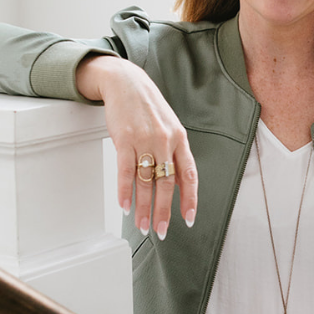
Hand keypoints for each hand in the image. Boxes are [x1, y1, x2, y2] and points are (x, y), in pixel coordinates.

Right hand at [76, 54, 197, 238]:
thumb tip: (177, 183)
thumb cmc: (148, 108)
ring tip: (142, 225)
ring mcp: (145, 140)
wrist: (127, 83)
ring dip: (143, 208)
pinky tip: (125, 206)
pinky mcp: (124, 139)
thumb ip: (174, 153)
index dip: (189, 199)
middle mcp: (165, 141)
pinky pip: (125, 171)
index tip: (188, 219)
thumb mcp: (169, 127)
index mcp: (180, 140)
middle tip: (159, 230)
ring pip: (145, 182)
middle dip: (163, 211)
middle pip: (166, 184)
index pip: (189, 175)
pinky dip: (125, 191)